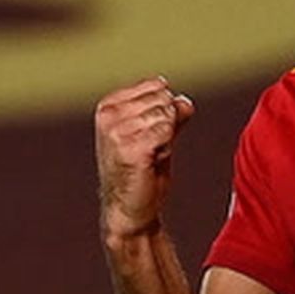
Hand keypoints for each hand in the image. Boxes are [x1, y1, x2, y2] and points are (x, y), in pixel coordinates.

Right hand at [95, 76, 195, 239]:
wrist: (130, 207)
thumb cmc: (143, 170)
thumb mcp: (158, 135)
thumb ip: (172, 114)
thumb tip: (185, 101)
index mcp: (109, 105)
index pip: (157, 86)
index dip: (166, 111)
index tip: (150, 133)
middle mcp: (109, 115)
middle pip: (164, 99)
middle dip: (168, 124)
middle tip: (152, 147)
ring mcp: (117, 131)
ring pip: (166, 115)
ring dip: (167, 138)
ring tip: (150, 155)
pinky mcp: (130, 147)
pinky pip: (166, 131)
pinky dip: (167, 148)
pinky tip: (152, 160)